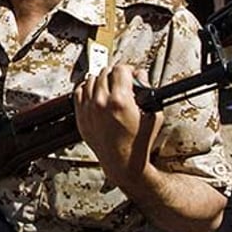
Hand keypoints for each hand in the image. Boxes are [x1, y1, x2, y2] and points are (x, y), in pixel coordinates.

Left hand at [75, 65, 162, 188]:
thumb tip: (141, 75)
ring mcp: (88, 109)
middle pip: (104, 73)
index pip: (120, 69)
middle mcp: (101, 102)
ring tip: (109, 87)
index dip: (128, 70)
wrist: (123, 161)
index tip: (131, 74)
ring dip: (100, 80)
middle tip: (122, 81)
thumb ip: (147, 90)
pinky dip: (86, 88)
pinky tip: (94, 91)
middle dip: (115, 74)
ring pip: (90, 80)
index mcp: (120, 100)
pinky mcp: (80, 116)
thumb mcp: (153, 114)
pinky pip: (78, 92)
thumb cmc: (139, 141)